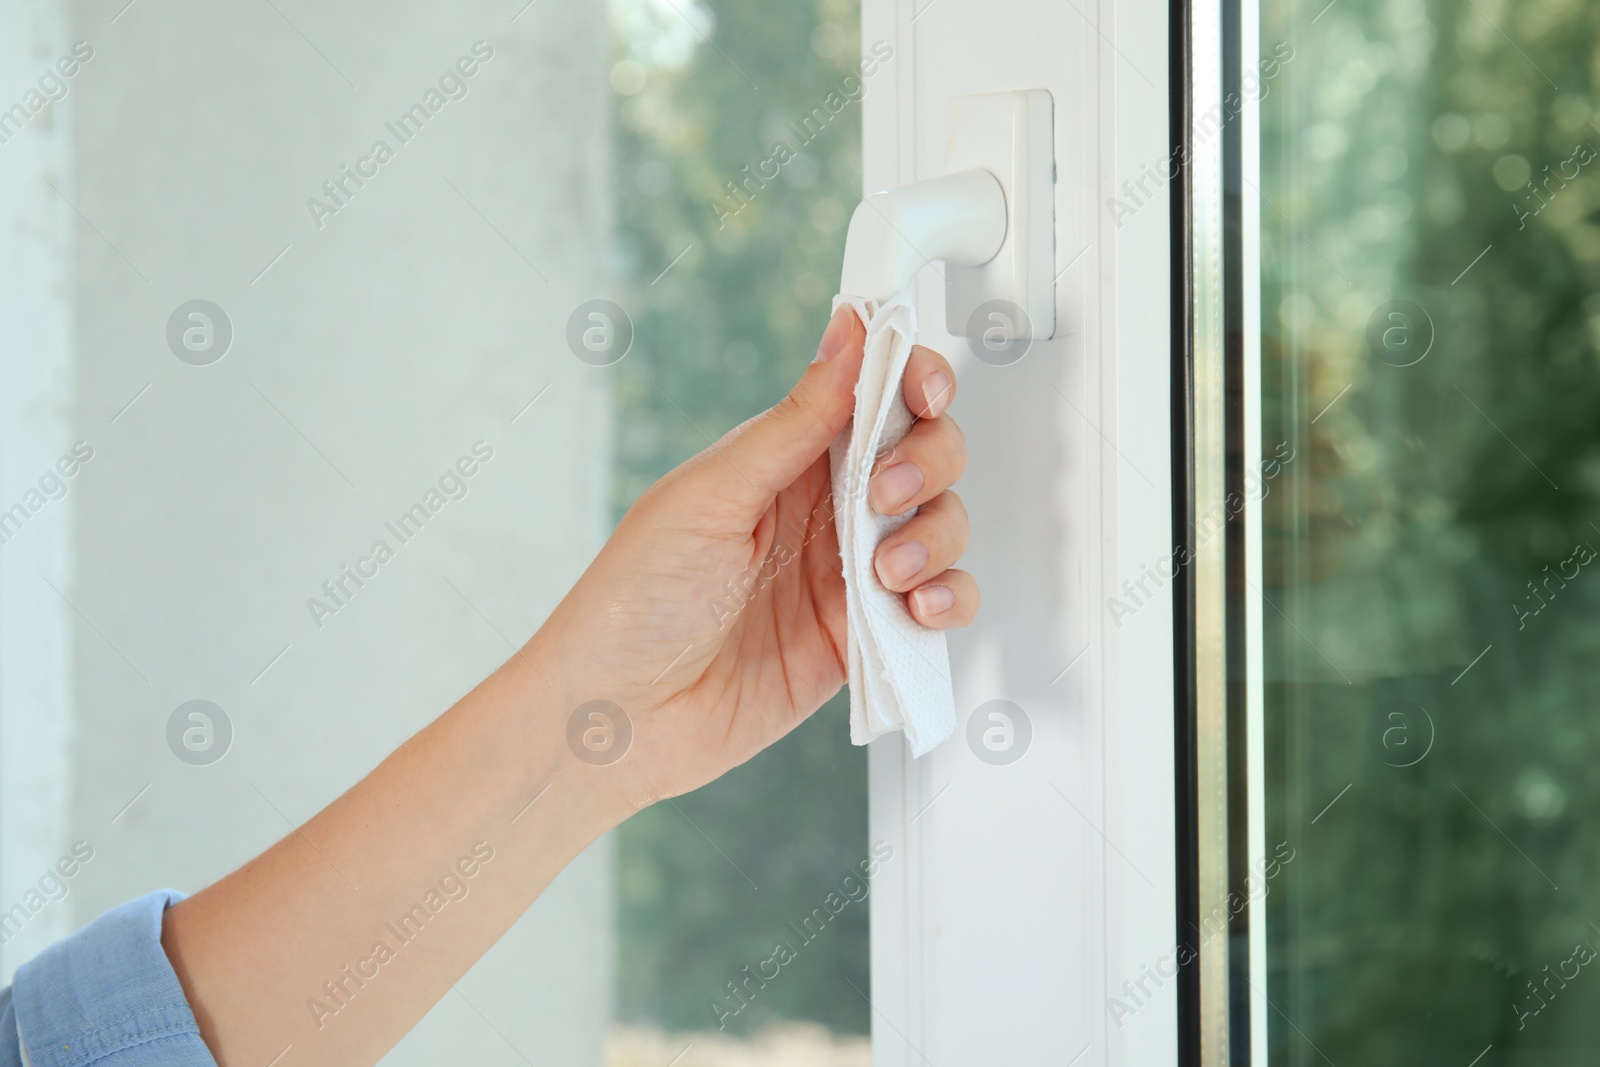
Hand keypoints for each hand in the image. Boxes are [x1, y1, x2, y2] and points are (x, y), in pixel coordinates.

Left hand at [531, 305, 979, 806]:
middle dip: (928, 462)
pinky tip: (917, 609)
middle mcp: (823, 509)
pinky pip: (940, 604)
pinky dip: (950, 599)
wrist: (618, 717)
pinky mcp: (866, 638)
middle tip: (887, 496)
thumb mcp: (711, 495)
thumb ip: (794, 422)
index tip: (925, 392)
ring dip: (936, 537)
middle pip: (925, 453)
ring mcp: (848, 574)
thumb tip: (849, 334)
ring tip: (887, 573)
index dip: (915, 381)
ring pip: (943, 525)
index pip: (873, 396)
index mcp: (782, 457)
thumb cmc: (633, 603)